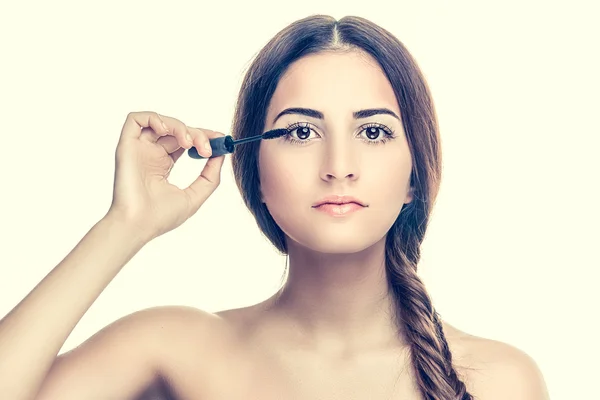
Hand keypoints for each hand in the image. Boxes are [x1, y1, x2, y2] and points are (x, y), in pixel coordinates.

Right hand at [107, 111, 224, 241]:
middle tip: (207, 148)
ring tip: (189, 143)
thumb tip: (221, 156)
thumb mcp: (195, 196)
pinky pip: (136, 119)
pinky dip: (155, 119)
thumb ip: (210, 177)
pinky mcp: (127, 145)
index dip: (203, 136)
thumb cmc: (160, 217)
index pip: (185, 141)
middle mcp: (150, 154)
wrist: (138, 225)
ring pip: (160, 121)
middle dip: (197, 134)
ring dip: (180, 126)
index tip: (220, 141)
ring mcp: (139, 149)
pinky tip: (166, 132)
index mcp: (163, 164)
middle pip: (176, 130)